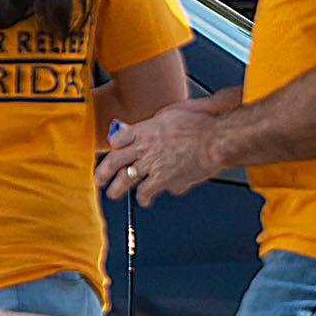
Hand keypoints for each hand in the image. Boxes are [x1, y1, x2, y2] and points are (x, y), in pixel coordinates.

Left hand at [99, 93, 235, 203]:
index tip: (114, 151)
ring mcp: (151, 163)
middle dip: (103, 171)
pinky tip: (145, 201)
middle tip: (99, 178)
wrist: (215, 139)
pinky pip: (145, 192)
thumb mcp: (175, 114)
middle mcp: (144, 146)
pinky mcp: (161, 178)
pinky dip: (144, 198)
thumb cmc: (203, 125)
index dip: (114, 147)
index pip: (119, 139)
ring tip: (114, 193)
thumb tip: (161, 131)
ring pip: (125, 179)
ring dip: (117, 188)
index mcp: (147, 129)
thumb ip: (163, 124)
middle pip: (115, 160)